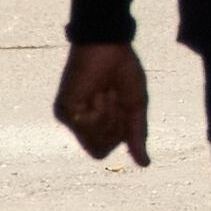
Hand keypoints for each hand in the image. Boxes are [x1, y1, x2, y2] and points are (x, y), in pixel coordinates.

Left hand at [55, 41, 152, 163]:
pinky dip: (98, 111)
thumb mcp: (136, 106)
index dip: (119, 135)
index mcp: (95, 124)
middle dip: (114, 128)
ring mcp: (70, 117)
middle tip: (113, 99)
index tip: (122, 109)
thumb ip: (137, 135)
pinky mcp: (65, 109)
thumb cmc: (123, 71)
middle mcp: (79, 124)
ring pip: (93, 143)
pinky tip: (96, 93)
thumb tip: (145, 164)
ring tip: (104, 93)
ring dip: (107, 118)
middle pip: (98, 152)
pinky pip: (86, 127)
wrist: (110, 46)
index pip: (104, 150)